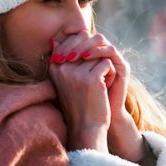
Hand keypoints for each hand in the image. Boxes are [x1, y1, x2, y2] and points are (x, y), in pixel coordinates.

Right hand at [49, 33, 114, 152]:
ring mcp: (76, 72)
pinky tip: (105, 89)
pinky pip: (107, 63)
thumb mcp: (65, 79)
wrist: (86, 127)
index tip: (87, 73)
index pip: (75, 39)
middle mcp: (62, 67)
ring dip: (104, 68)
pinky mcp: (91, 78)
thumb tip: (56, 39)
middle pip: (88, 44)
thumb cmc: (78, 102)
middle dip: (96, 57)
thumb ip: (62, 59)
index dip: (88, 51)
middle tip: (95, 77)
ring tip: (99, 85)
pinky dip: (111, 75)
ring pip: (99, 54)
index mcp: (54, 66)